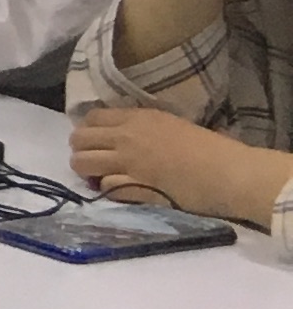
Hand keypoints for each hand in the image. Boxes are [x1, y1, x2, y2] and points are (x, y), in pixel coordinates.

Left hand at [70, 104, 283, 223]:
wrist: (230, 173)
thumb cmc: (213, 149)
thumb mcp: (174, 125)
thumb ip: (146, 128)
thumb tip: (129, 134)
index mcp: (138, 118)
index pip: (92, 117)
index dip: (89, 130)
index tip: (96, 140)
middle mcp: (126, 137)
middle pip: (78, 139)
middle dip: (80, 150)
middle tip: (93, 161)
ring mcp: (128, 163)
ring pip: (81, 163)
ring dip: (85, 171)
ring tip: (97, 178)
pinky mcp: (134, 188)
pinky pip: (104, 187)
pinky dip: (106, 191)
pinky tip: (118, 192)